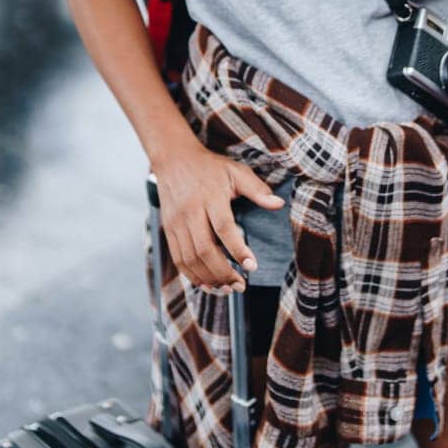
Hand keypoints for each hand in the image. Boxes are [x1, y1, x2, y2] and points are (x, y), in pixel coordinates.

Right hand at [154, 144, 283, 292]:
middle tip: (240, 285)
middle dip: (223, 273)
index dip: (237, 249)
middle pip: (204, 249)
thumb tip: (278, 203)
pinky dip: (191, 275)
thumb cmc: (208, 167)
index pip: (224, 228)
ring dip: (208, 278)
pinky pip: (178, 258)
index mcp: (210, 197)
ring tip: (226, 289)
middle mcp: (191, 212)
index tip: (251, 266)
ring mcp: (177, 223)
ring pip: (190, 258)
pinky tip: (206, 283)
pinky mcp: (169, 230)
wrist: (173, 158)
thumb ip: (257, 189)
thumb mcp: (235, 171)